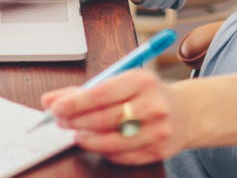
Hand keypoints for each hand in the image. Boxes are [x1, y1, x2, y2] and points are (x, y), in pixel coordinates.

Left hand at [42, 69, 189, 164]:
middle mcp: (153, 105)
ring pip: (112, 142)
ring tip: (78, 134)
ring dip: (88, 140)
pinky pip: (122, 156)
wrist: (186, 111)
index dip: (74, 103)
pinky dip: (105, 151)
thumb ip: (84, 90)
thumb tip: (50, 100)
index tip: (56, 108)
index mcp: (142, 80)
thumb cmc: (146, 94)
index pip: (101, 93)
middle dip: (76, 122)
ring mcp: (158, 130)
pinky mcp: (158, 151)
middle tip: (61, 121)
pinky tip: (99, 142)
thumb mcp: (121, 81)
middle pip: (104, 119)